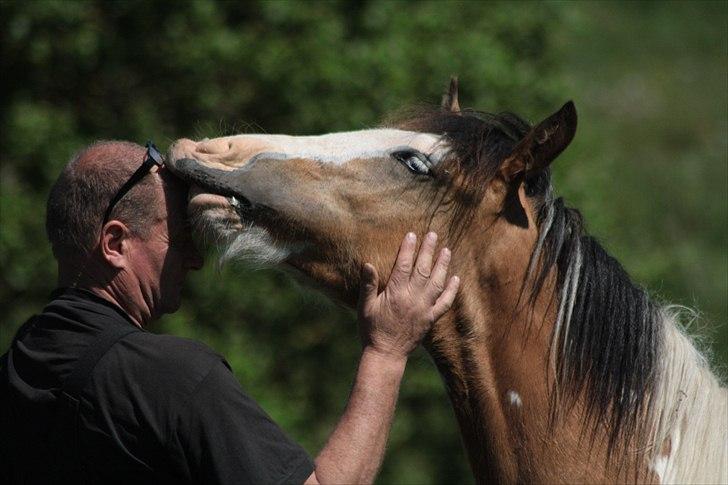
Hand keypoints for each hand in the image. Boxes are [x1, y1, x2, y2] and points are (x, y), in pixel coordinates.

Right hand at [357, 232, 459, 359]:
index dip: (408, 248)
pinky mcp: (431, 319)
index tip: (412, 234)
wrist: (385, 354)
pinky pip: (445, 303)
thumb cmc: (371, 329)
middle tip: (433, 234)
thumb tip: (367, 263)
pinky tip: (456, 278)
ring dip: (443, 265)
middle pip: (423, 269)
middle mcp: (412, 298)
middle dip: (428, 250)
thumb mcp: (365, 306)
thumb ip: (368, 285)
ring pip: (437, 282)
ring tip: (447, 250)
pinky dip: (452, 290)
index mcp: (395, 293)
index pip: (404, 265)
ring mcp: (424, 308)